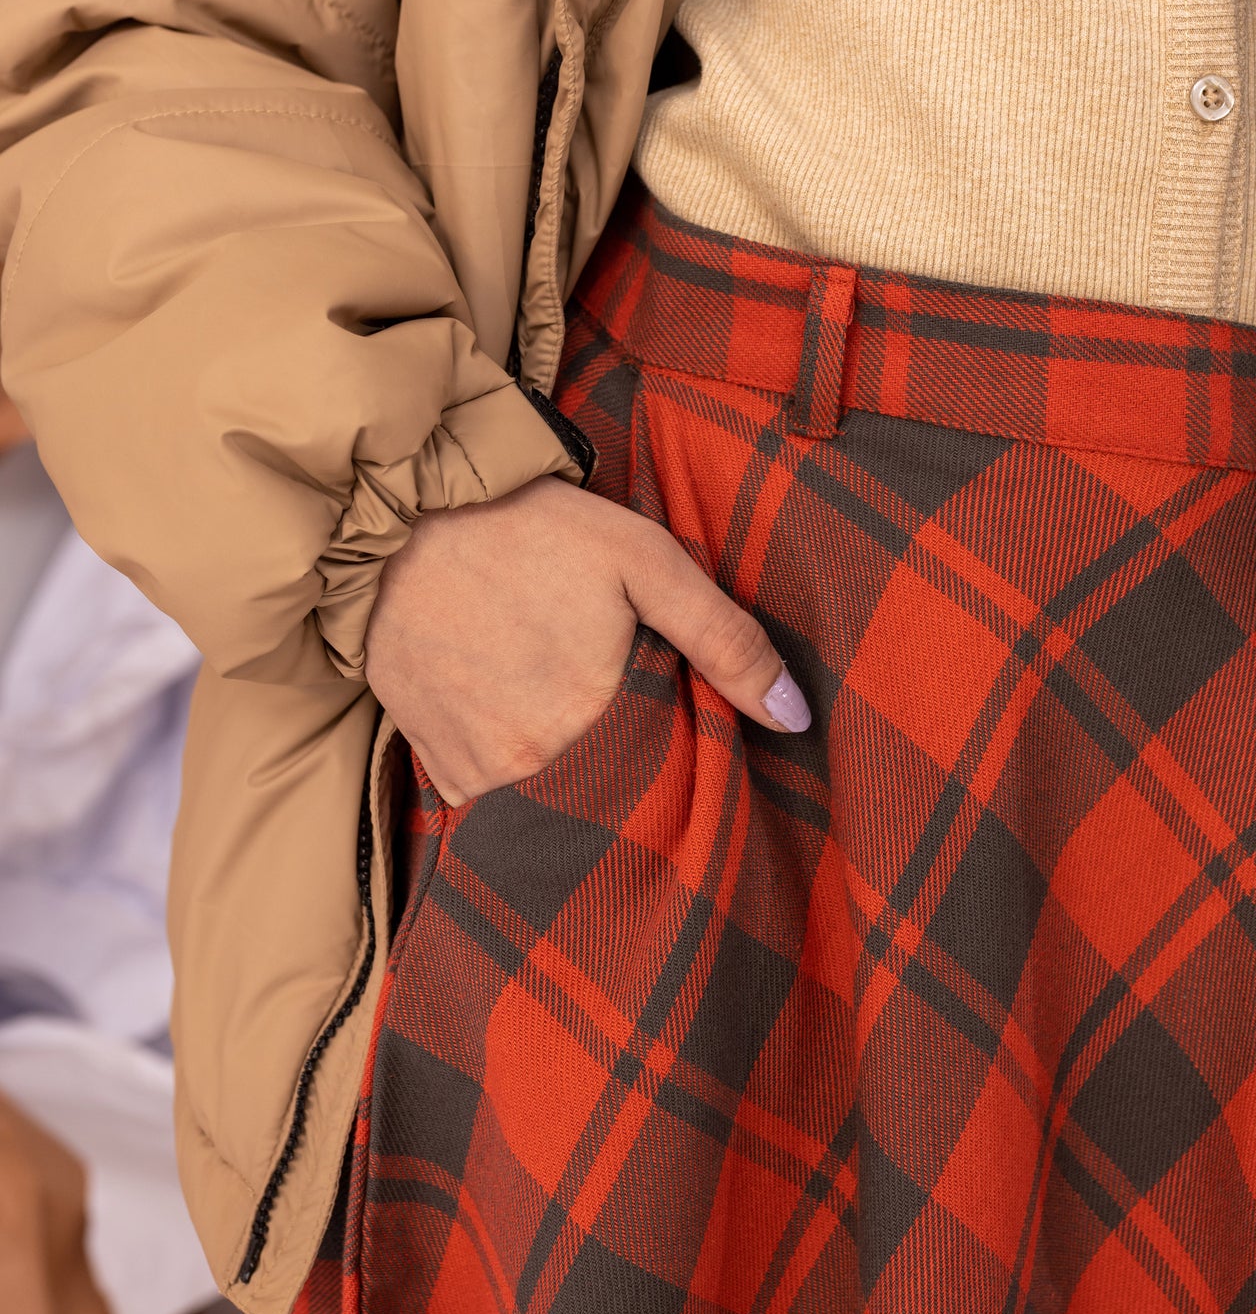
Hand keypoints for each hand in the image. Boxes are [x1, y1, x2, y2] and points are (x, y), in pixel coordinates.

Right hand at [364, 477, 810, 804]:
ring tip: (561, 703)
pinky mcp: (429, 761)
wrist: (400, 513)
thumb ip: (725, 640)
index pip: (660, 782)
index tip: (675, 725)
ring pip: (542, 800)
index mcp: (586, 726)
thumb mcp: (645, 561)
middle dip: (620, 770)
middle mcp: (523, 767)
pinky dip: (507, 763)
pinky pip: (484, 793)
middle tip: (613, 706)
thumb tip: (796, 717)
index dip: (675, 758)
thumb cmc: (533, 528)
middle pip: (600, 797)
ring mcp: (469, 771)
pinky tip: (514, 709)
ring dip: (563, 771)